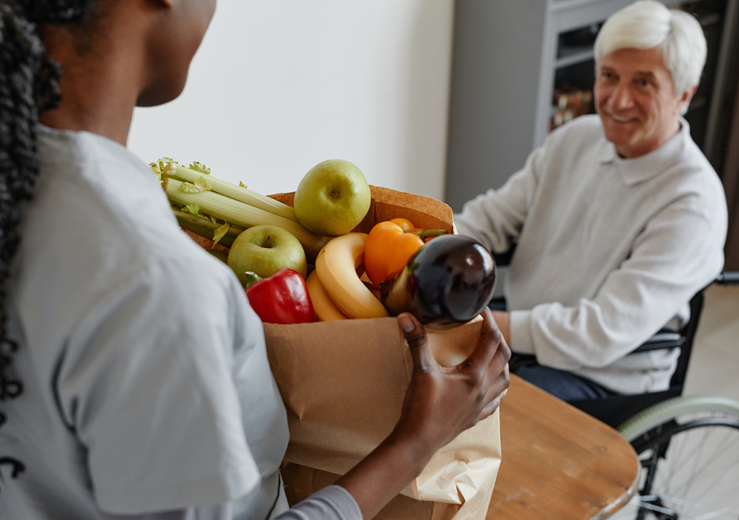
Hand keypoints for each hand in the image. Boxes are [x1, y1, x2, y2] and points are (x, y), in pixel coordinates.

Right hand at [336, 308, 509, 518]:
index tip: (481, 310)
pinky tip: (491, 387)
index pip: (491, 340)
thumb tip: (407, 317)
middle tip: (486, 327)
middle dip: (498, 339)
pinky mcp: (475, 418)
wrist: (418, 442)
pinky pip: (495, 402)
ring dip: (502, 364)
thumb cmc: (420, 408)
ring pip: (505, 380)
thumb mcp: (420, 371)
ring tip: (493, 353)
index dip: (489, 321)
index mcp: (473, 375)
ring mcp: (481, 405)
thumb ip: (417, 342)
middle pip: (503, 358)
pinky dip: (497, 389)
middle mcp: (483, 389)